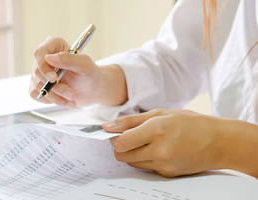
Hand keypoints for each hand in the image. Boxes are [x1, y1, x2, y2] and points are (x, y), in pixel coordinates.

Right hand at [29, 36, 102, 107]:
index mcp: (54, 46)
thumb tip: (49, 58)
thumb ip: (69, 59)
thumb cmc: (90, 74)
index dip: (44, 66)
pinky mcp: (38, 87)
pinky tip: (64, 100)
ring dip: (56, 96)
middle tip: (71, 93)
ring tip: (72, 97)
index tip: (54, 78)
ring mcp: (40, 73)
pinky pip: (38, 96)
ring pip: (38, 86)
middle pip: (37, 72)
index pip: (40, 52)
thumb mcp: (85, 65)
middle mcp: (44, 59)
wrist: (92, 91)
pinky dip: (53, 101)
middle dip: (55, 87)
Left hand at [102, 109, 224, 177]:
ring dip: (132, 153)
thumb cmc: (190, 123)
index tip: (115, 133)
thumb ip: (130, 121)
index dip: (114, 138)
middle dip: (120, 147)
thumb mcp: (160, 113)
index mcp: (156, 130)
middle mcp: (159, 149)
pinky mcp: (167, 173)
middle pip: (122, 156)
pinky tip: (158, 150)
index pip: (120, 143)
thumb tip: (107, 127)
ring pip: (132, 163)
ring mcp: (164, 164)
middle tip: (129, 137)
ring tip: (146, 142)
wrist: (219, 142)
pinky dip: (146, 159)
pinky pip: (146, 168)